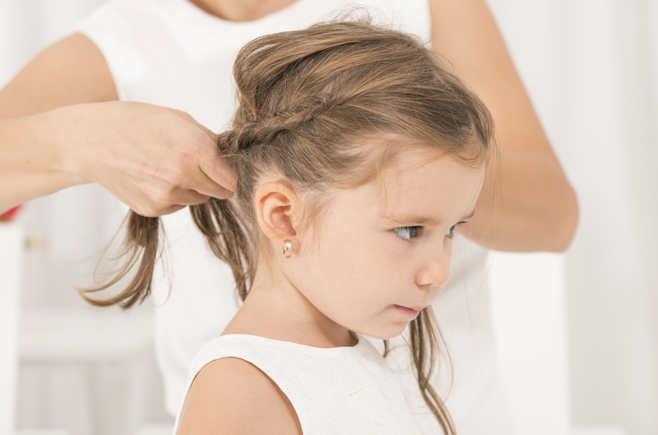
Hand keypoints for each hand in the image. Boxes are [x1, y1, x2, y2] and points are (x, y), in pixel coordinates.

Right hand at [51, 101, 236, 216]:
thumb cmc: (133, 123)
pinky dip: (173, 195)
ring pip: (198, 199)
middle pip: (220, 192)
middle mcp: (182, 175)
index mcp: (193, 148)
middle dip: (213, 180)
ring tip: (167, 166)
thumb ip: (209, 139)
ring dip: (192, 187)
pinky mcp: (153, 209)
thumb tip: (229, 156)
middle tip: (195, 165)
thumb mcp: (178, 118)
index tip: (225, 169)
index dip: (230, 173)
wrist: (90, 142)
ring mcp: (166, 195)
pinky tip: (153, 176)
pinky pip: (177, 206)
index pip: (231, 178)